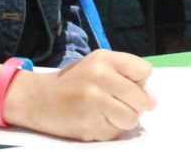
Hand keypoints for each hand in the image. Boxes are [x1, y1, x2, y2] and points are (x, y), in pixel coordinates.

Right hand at [6, 50, 155, 140]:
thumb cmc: (73, 82)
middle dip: (134, 105)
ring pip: (132, 119)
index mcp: (104, 58)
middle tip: (116, 104)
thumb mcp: (98, 66)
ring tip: (107, 114)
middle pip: (141, 99)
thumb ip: (127, 77)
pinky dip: (108, 131)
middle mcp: (100, 77)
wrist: (36, 99)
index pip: (144, 71)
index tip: (126, 85)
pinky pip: (114, 133)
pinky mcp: (88, 124)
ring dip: (123, 121)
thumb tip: (153, 102)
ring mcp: (93, 101)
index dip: (139, 82)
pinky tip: (94, 121)